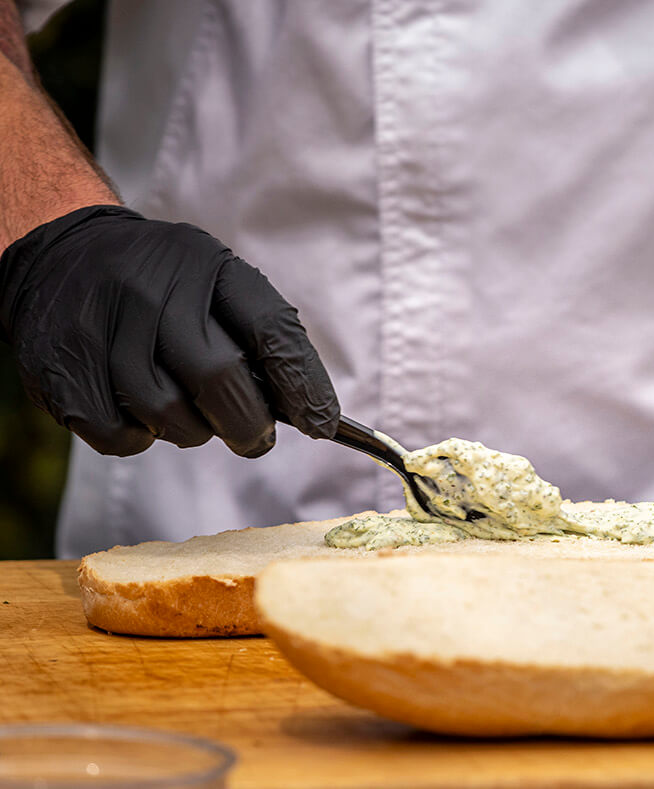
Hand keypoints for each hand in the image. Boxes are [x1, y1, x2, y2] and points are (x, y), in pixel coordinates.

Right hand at [0, 205, 338, 456]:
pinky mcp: (62, 365)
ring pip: (166, 412)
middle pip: (219, 378)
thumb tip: (307, 412)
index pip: (270, 328)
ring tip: (192, 418)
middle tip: (255, 439)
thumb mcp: (214, 282)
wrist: (61, 254)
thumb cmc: (161, 284)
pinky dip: (140, 439)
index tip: (322, 424)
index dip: (302, 383)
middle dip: (248, 424)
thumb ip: (258, 338)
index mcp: (208, 266)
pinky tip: (143, 417)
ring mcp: (102, 325)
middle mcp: (153, 288)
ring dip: (192, 431)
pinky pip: (117, 432)